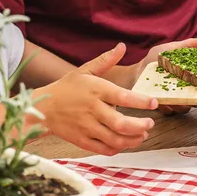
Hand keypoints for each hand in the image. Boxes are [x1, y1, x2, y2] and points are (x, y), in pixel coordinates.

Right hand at [35, 43, 158, 154]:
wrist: (42, 108)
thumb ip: (106, 60)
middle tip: (150, 124)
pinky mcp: (82, 141)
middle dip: (140, 126)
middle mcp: (93, 110)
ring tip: (142, 135)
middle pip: (121, 123)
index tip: (154, 103)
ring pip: (115, 139)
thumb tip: (122, 47)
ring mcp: (87, 127)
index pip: (123, 96)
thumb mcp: (85, 70)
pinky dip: (118, 148)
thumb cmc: (67, 88)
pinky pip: (104, 149)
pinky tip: (125, 142)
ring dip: (133, 140)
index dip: (141, 101)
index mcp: (96, 90)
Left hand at [140, 36, 196, 115]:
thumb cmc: (154, 60)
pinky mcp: (162, 106)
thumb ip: (187, 45)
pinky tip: (163, 101)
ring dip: (182, 104)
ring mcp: (174, 100)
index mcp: (189, 79)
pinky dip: (167, 107)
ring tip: (177, 98)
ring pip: (184, 108)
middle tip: (194, 95)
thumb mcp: (171, 49)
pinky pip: (169, 111)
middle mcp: (184, 92)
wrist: (136, 70)